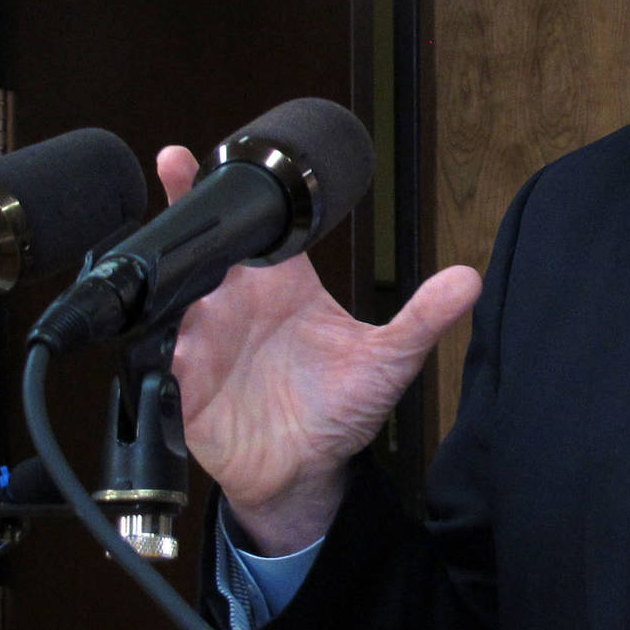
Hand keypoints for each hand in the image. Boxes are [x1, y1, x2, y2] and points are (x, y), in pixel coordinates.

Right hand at [157, 146, 480, 554]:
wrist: (306, 472)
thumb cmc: (342, 409)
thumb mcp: (389, 361)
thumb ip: (423, 317)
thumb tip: (469, 279)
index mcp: (282, 284)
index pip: (257, 226)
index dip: (233, 191)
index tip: (212, 158)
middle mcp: (238, 302)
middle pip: (203, 245)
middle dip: (185, 207)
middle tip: (177, 167)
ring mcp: (204, 337)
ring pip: (174, 291)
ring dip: (169, 273)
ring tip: (172, 254)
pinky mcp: (183, 377)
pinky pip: (161, 352)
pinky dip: (162, 341)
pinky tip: (173, 332)